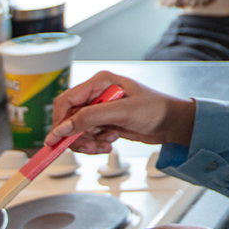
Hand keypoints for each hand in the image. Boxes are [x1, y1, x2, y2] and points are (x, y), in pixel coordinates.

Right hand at [46, 71, 195, 153]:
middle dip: (77, 136)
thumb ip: (91, 118)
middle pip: (70, 118)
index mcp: (100, 82)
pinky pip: (89, 137)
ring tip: (105, 144)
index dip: (59, 121)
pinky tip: (111, 143)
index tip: (56, 140)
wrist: (173, 124)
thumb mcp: (123, 112)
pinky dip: (96, 144)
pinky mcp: (105, 123)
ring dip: (88, 142)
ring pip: (78, 131)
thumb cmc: (156, 109)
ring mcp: (101, 110)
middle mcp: (98, 94)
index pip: (67, 101)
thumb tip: (63, 128)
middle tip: (89, 146)